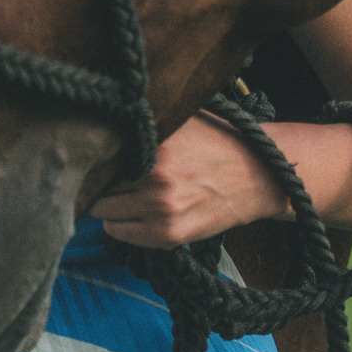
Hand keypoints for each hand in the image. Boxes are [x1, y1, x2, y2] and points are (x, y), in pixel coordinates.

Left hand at [91, 113, 289, 248]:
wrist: (256, 177)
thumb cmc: (217, 143)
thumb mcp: (181, 120)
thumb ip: (145, 122)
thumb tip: (106, 117)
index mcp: (156, 148)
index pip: (101, 158)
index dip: (96, 158)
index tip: (95, 158)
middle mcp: (156, 180)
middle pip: (99, 187)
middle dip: (99, 183)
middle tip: (104, 179)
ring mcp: (163, 211)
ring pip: (105, 214)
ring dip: (107, 206)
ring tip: (118, 196)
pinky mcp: (171, 235)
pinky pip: (123, 235)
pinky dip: (120, 226)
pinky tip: (130, 213)